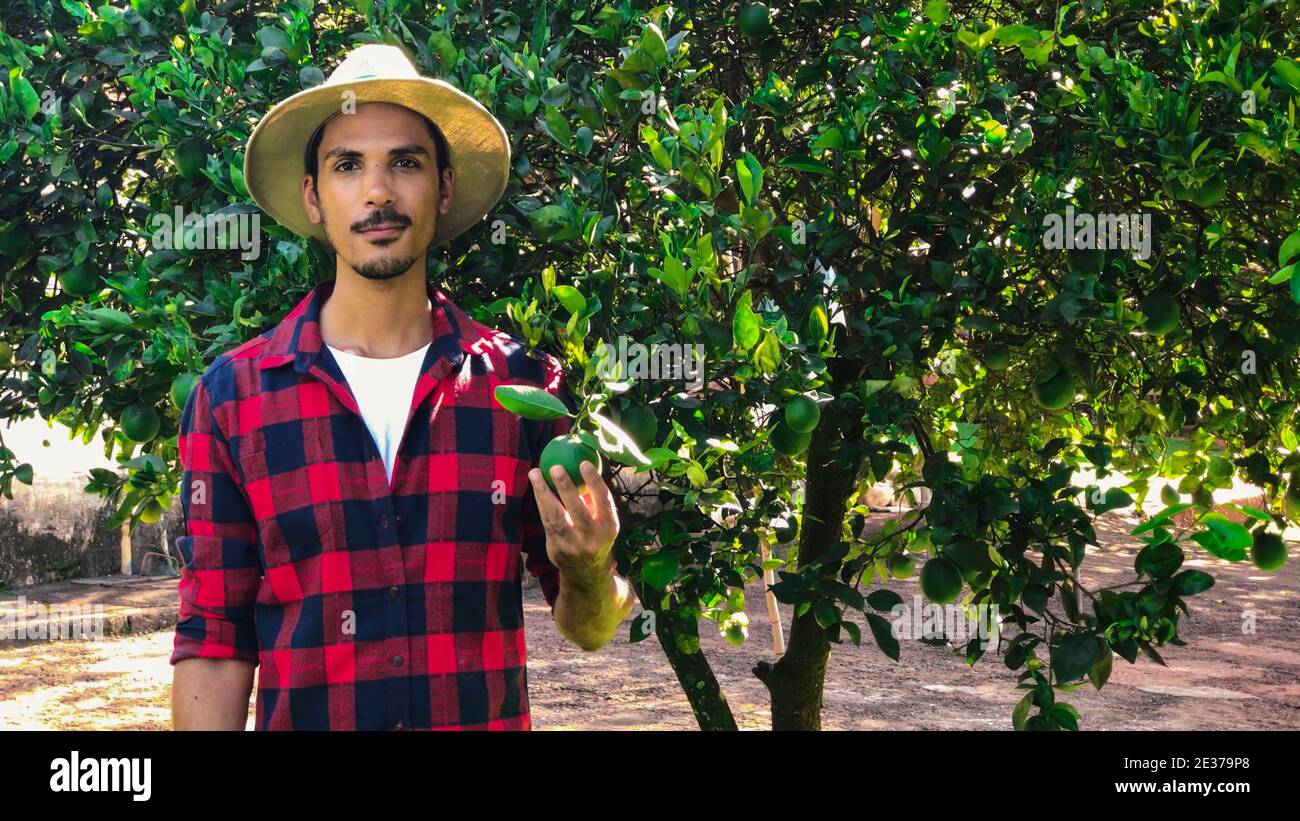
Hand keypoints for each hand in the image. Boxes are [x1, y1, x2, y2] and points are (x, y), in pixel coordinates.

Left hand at [528, 460, 618, 579]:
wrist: (586, 573)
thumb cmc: (596, 536)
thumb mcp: (603, 522)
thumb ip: (595, 500)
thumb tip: (582, 466)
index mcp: (609, 528)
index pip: (603, 501)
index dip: (594, 481)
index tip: (583, 463)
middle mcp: (592, 538)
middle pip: (577, 509)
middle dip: (565, 487)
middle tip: (556, 467)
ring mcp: (572, 545)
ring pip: (555, 516)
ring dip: (543, 492)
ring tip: (535, 473)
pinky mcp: (556, 548)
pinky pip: (546, 521)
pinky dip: (540, 502)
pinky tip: (535, 487)